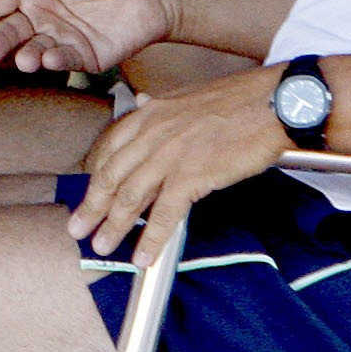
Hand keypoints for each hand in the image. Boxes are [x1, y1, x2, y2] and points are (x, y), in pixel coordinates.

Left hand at [67, 66, 288, 259]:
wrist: (273, 102)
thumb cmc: (240, 100)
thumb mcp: (189, 95)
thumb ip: (162, 108)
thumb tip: (143, 103)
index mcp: (150, 113)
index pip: (109, 149)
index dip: (94, 177)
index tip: (88, 196)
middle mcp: (153, 133)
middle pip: (111, 176)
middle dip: (91, 207)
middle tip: (77, 230)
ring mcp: (170, 155)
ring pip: (131, 197)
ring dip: (113, 226)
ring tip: (102, 246)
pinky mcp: (193, 175)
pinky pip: (165, 214)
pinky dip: (152, 238)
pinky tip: (142, 256)